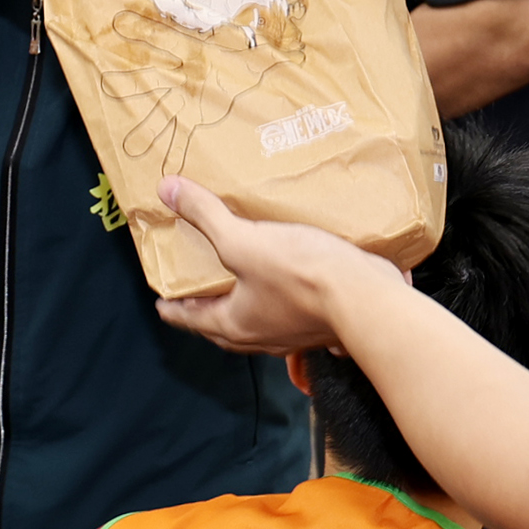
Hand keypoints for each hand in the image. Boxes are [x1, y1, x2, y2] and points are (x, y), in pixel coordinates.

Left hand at [150, 175, 402, 354]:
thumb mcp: (244, 240)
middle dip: (207, 310)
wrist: (367, 298)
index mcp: (234, 324)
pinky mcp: (321, 323)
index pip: (191, 320)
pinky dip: (280, 301)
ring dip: (245, 306)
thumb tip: (168, 191)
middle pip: (223, 327)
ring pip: (258, 323)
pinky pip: (291, 314)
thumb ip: (206, 216)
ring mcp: (294, 335)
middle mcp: (261, 337)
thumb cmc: (303, 276)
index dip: (173, 308)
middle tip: (197, 292)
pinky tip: (290, 280)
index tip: (161, 304)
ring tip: (241, 281)